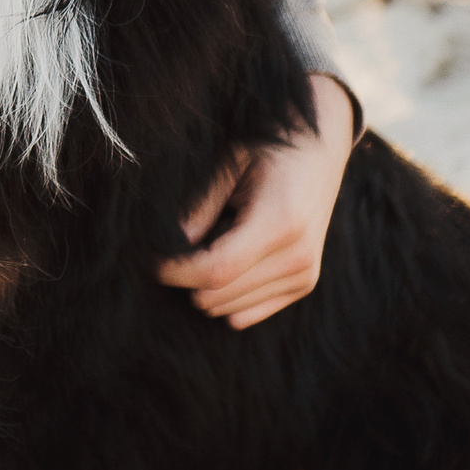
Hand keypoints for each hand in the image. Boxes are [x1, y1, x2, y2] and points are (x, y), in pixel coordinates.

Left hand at [157, 73, 356, 328]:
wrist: (318, 156)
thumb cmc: (267, 154)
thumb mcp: (227, 169)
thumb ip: (197, 211)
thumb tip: (169, 251)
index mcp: (278, 223)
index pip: (215, 270)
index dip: (175, 271)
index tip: (151, 261)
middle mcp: (297, 257)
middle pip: (217, 295)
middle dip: (185, 277)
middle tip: (179, 246)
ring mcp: (304, 275)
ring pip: (227, 310)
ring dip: (207, 286)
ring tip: (216, 245)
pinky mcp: (303, 286)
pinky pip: (245, 315)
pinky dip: (226, 297)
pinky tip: (231, 263)